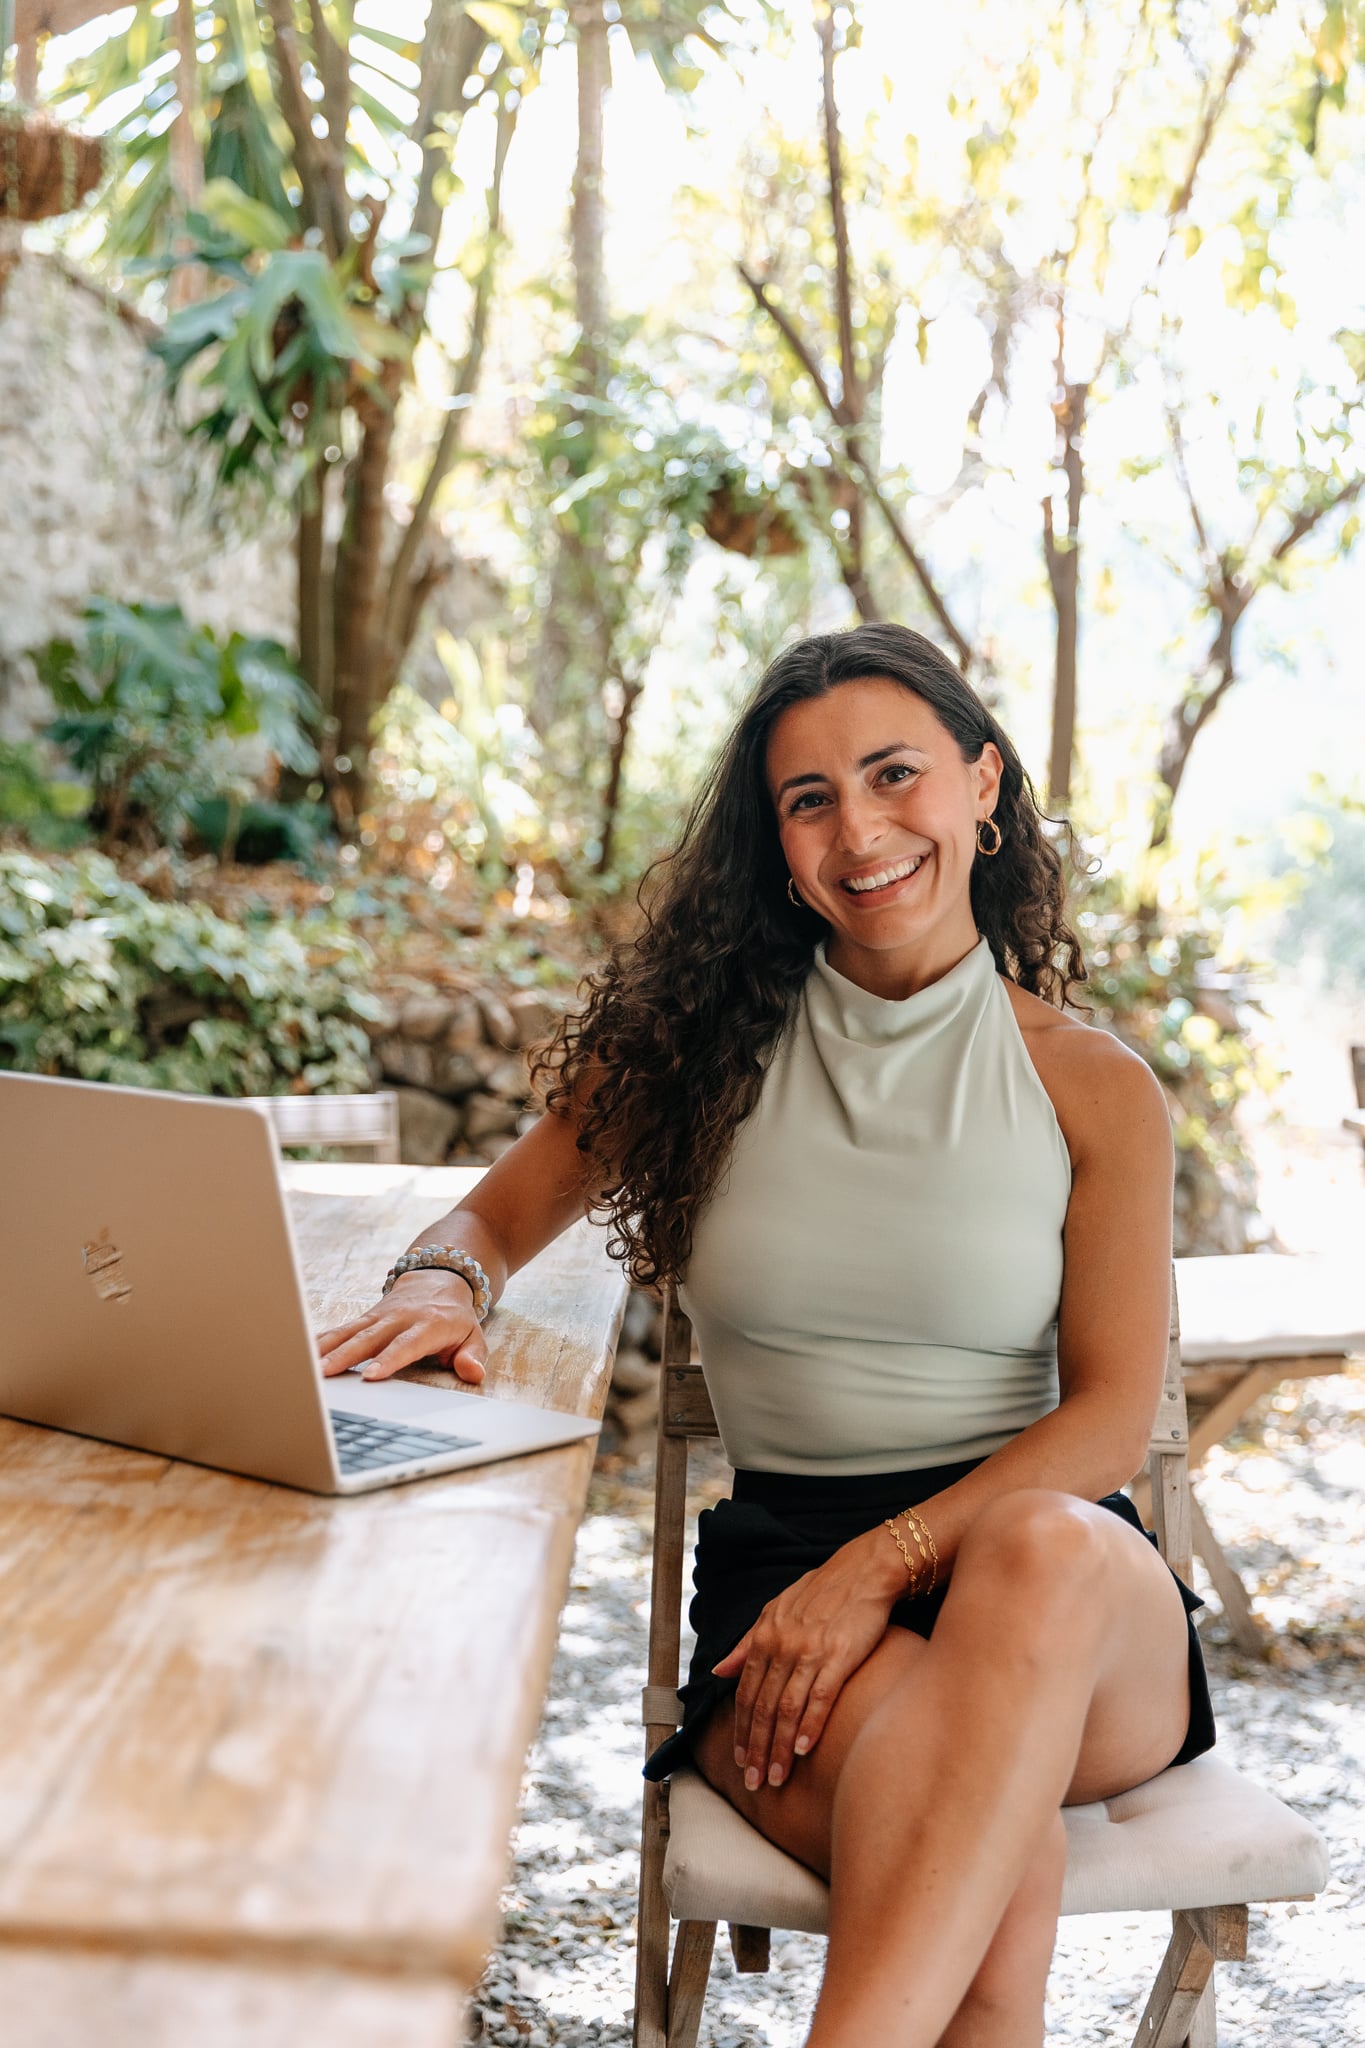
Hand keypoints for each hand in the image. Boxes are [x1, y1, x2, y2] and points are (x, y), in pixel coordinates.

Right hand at [317, 1271, 487, 1384]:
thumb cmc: (454, 1317)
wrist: (440, 1277)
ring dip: (328, 1349)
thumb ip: (472, 1356)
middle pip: (370, 1338)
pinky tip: (303, 1354)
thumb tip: (472, 1373)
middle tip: (325, 1373)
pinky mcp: (366, 1317)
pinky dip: (322, 1341)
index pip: (406, 1344)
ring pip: (350, 1331)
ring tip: (308, 1367)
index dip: (388, 1359)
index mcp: (428, 1324)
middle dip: (346, 1356)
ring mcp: (380, 1316)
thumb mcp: (474, 1335)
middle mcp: (400, 1317)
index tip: (370, 1376)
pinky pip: (342, 1329)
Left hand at [711, 1526, 907, 1791]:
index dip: (741, 1729)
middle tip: (753, 1782)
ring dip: (779, 1748)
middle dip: (756, 1749)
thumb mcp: (775, 1610)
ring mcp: (809, 1652)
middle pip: (762, 1707)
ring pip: (786, 1709)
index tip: (739, 1759)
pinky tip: (803, 1751)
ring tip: (776, 1778)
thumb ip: (747, 1643)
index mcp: (764, 1637)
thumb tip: (718, 1671)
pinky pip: (819, 1698)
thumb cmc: (821, 1592)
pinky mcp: (838, 1657)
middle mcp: (782, 1646)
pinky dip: (808, 1727)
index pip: (746, 1693)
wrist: (864, 1571)